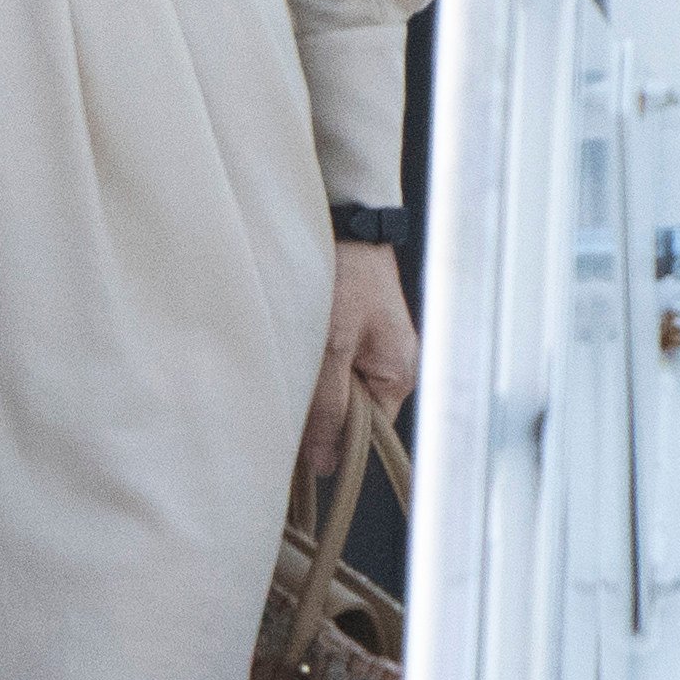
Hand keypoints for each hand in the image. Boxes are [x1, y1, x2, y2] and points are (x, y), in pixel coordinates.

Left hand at [303, 239, 418, 480]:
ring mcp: (370, 343)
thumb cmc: (347, 274)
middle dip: (316, 407)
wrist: (346, 216)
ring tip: (283, 362)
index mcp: (398, 374)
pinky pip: (327, 358)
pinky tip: (286, 344)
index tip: (296, 439)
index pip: (367, 433)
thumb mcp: (333, 346)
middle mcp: (389, 363)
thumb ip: (329, 405)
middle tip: (281, 394)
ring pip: (332, 383)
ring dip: (306, 380)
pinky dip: (306, 357)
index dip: (333, 439)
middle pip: (349, 410)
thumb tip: (326, 464)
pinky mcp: (349, 324)